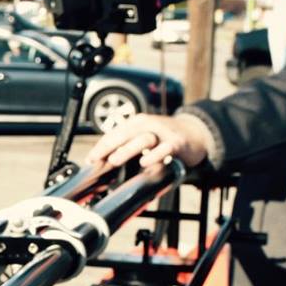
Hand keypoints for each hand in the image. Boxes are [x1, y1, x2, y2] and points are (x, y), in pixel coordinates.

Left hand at [83, 113, 211, 173]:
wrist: (194, 133)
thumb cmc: (164, 137)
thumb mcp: (144, 136)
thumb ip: (127, 144)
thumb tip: (105, 159)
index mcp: (137, 123)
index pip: (115, 133)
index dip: (101, 147)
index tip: (90, 159)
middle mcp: (148, 125)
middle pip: (125, 134)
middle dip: (109, 146)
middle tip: (97, 158)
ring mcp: (163, 133)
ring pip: (143, 139)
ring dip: (127, 150)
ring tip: (115, 160)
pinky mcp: (177, 142)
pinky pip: (165, 148)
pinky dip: (154, 155)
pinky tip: (145, 162)